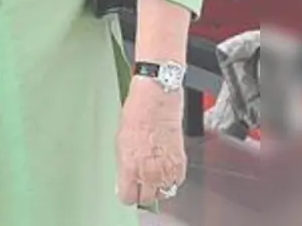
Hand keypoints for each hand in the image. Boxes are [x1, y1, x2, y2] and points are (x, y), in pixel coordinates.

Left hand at [115, 79, 187, 206]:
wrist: (157, 102)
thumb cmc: (136, 116)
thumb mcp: (120, 144)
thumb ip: (124, 167)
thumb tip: (125, 179)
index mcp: (130, 168)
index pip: (128, 198)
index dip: (127, 194)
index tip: (127, 190)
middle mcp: (149, 173)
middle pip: (146, 199)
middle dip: (142, 193)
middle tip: (140, 184)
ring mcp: (166, 170)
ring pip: (163, 193)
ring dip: (158, 188)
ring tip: (153, 177)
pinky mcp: (180, 165)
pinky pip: (176, 182)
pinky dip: (171, 179)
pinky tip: (164, 170)